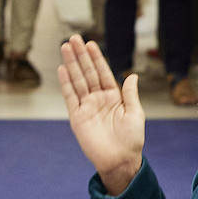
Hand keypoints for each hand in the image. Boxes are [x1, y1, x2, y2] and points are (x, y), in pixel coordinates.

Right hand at [57, 34, 144, 194]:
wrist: (120, 160)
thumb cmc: (131, 139)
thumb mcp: (135, 113)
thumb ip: (130, 94)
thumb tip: (132, 75)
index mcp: (114, 96)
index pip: (103, 72)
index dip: (97, 58)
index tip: (91, 43)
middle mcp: (98, 99)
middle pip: (88, 72)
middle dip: (81, 56)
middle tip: (73, 38)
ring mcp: (87, 106)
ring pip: (77, 81)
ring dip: (71, 64)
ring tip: (65, 47)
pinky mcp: (77, 117)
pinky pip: (70, 97)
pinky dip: (66, 83)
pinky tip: (62, 69)